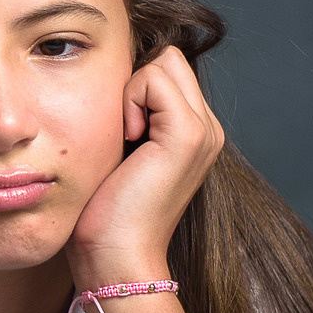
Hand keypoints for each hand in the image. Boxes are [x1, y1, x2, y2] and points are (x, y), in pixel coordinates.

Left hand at [69, 47, 225, 287]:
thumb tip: (111, 77)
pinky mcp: (188, 133)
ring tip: (125, 137)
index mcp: (194, 131)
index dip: (133, 84)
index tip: (119, 129)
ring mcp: (204, 130)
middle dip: (134, 81)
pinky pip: (153, 78)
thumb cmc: (104, 211)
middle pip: (169, 58)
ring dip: (130, 91)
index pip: (167, 67)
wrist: (116, 255)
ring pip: (163, 62)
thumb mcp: (118, 151)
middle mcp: (208, 127)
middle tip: (121, 130)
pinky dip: (130, 100)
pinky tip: (127, 138)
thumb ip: (129, 114)